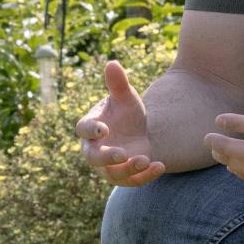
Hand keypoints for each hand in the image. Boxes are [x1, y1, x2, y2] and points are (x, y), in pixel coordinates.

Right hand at [77, 59, 166, 186]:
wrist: (138, 131)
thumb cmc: (126, 111)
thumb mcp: (126, 97)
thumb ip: (118, 84)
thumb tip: (112, 63)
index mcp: (90, 127)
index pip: (84, 129)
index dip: (92, 130)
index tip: (103, 129)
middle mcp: (94, 149)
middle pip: (93, 158)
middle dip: (107, 157)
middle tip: (122, 154)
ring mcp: (108, 166)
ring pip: (112, 175)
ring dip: (128, 170)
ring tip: (145, 160)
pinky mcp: (125, 176)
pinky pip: (132, 181)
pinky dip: (145, 177)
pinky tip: (160, 166)